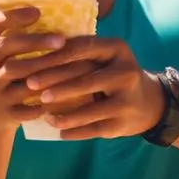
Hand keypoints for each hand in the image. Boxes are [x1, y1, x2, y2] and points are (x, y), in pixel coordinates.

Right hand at [0, 7, 96, 132]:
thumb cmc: (0, 76)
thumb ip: (12, 34)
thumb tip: (44, 9)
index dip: (15, 16)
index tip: (38, 11)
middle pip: (6, 47)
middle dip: (35, 41)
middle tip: (61, 39)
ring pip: (17, 75)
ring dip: (43, 68)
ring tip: (67, 63)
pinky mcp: (4, 113)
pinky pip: (24, 107)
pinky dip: (40, 103)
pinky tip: (59, 96)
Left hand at [16, 36, 165, 140]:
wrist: (148, 102)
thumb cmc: (113, 73)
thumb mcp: (105, 56)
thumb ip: (80, 50)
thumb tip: (36, 46)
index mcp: (118, 49)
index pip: (83, 49)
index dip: (56, 55)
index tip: (32, 59)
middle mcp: (126, 73)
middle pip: (86, 79)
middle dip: (55, 83)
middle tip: (29, 85)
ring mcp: (127, 100)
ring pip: (90, 110)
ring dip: (64, 113)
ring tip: (44, 114)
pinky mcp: (123, 124)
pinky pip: (94, 129)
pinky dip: (75, 131)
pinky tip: (58, 131)